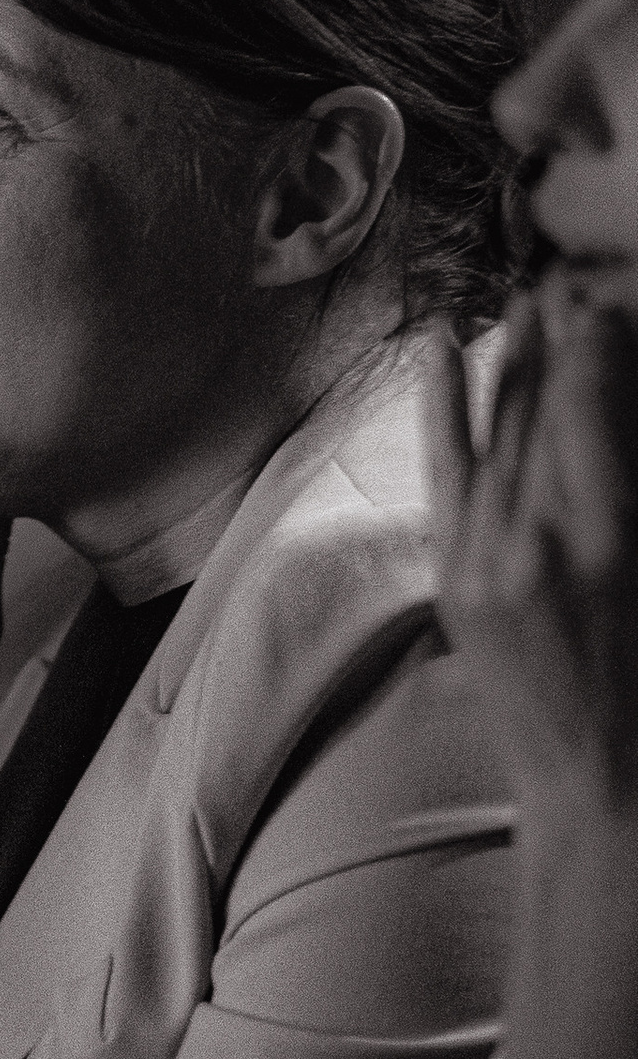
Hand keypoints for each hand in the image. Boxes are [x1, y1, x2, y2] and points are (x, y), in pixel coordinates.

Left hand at [426, 294, 637, 809]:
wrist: (594, 776)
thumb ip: (629, 486)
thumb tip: (614, 406)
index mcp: (610, 538)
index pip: (590, 408)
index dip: (595, 346)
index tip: (602, 301)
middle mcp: (539, 541)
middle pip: (543, 410)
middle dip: (557, 340)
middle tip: (567, 282)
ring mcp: (486, 562)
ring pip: (498, 435)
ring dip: (513, 361)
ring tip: (528, 302)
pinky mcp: (455, 581)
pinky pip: (448, 476)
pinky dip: (444, 408)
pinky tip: (440, 346)